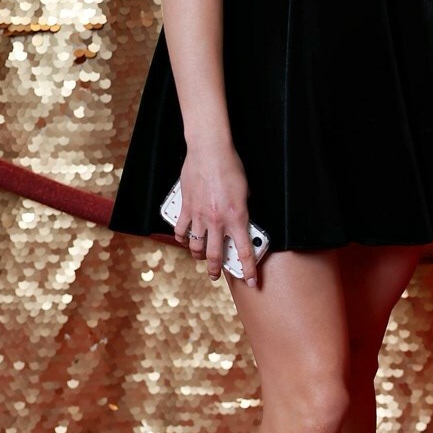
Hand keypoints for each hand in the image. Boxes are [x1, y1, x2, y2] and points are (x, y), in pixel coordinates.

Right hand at [174, 145, 258, 286]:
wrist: (209, 151)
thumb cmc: (230, 167)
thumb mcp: (246, 192)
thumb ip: (243, 209)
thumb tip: (241, 219)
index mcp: (237, 218)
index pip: (244, 252)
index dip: (248, 269)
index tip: (250, 280)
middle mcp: (218, 221)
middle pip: (215, 255)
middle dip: (216, 269)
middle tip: (216, 275)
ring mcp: (200, 215)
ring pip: (196, 245)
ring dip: (198, 255)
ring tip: (200, 257)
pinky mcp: (186, 207)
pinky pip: (181, 229)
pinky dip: (182, 237)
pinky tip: (184, 238)